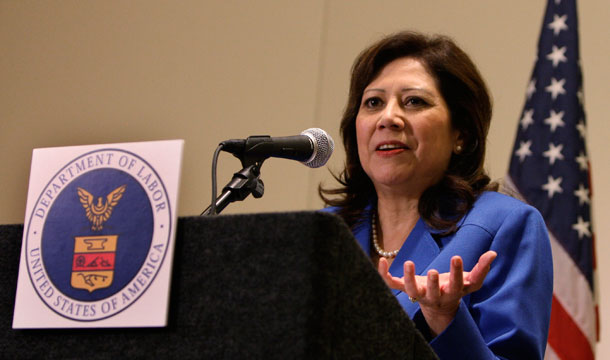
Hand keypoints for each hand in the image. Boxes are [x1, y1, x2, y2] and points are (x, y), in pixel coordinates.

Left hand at [378, 251, 496, 335]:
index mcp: (452, 293)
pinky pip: (392, 285)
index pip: (456, 284)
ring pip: (411, 291)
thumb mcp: (470, 281)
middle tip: (434, 272)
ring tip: (409, 263)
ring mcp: (418, 295)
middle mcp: (434, 297)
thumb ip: (481, 269)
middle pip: (433, 293)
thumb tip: (493, 253)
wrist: (440, 307)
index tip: (457, 257)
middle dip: (433, 283)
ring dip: (409, 278)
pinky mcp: (405, 290)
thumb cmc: (456, 288)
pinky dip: (384, 275)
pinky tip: (381, 261)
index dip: (456, 272)